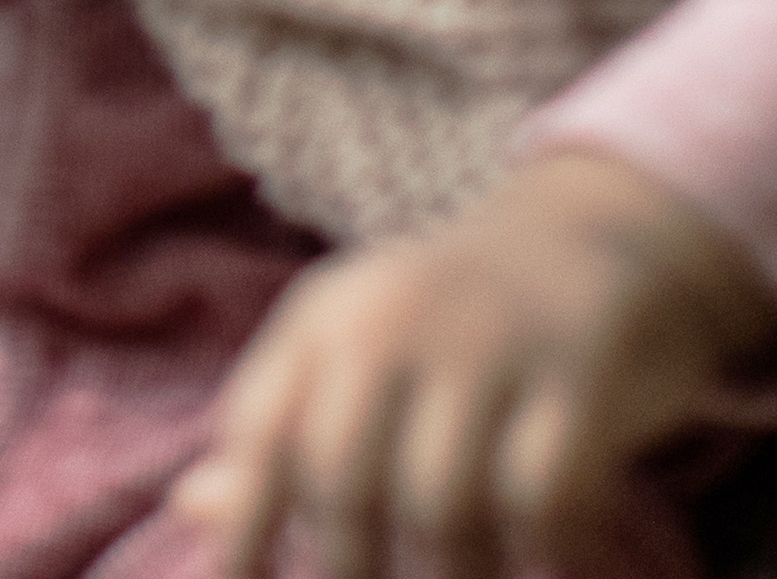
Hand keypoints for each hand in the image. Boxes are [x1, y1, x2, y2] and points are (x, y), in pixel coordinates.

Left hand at [176, 147, 776, 577]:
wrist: (585, 231)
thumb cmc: (444, 322)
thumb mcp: (351, 347)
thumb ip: (282, 429)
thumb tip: (191, 505)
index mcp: (324, 320)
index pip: (259, 433)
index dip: (242, 528)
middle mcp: (392, 320)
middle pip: (343, 481)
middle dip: (353, 569)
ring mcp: (485, 341)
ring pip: (442, 503)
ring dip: (458, 574)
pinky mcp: (576, 366)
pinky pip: (543, 493)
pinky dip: (546, 546)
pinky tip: (551, 556)